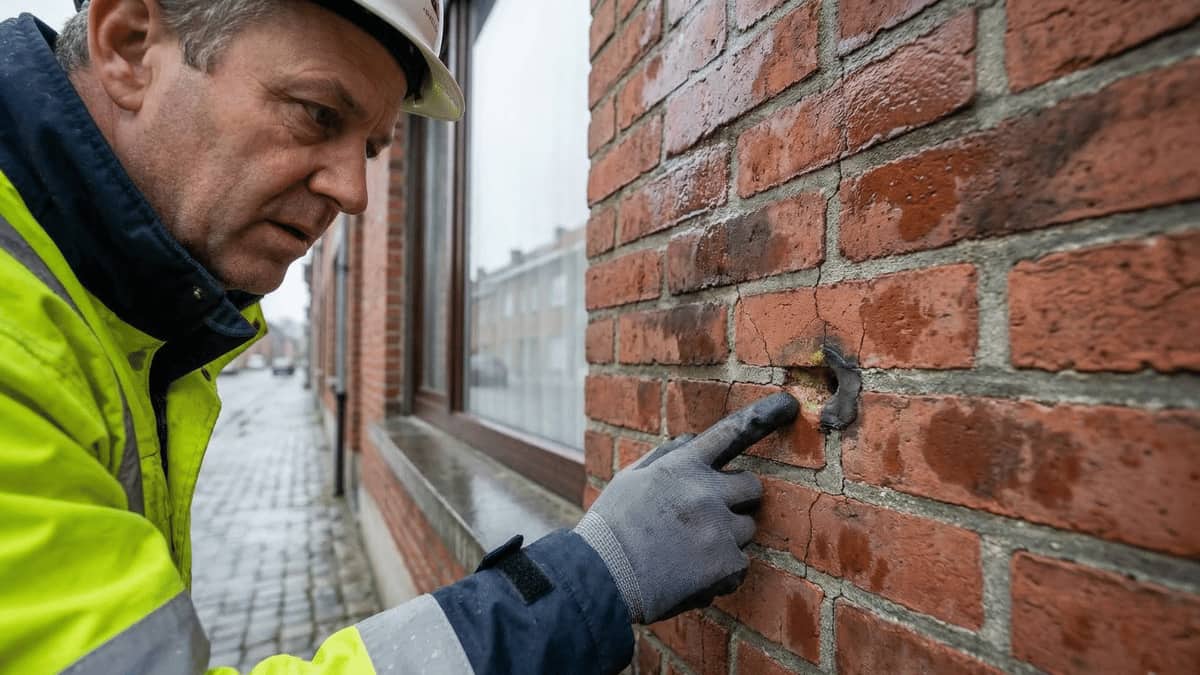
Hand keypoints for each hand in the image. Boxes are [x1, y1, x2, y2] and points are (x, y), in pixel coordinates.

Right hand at [575, 392, 798, 623]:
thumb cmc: (612, 527)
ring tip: (689, 551)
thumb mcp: (631, 478)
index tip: (789, 404)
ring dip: (728, 537)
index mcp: (682, 466)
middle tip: (707, 516)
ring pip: (747, 527)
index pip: (731, 432)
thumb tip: (693, 438)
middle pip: (752, 485)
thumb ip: (666, 455)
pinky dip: (723, 572)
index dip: (763, 416)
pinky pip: (741, 564)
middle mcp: (707, 491)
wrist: (603, 578)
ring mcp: (720, 528)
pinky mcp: (727, 563)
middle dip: (736, 498)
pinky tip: (691, 575)